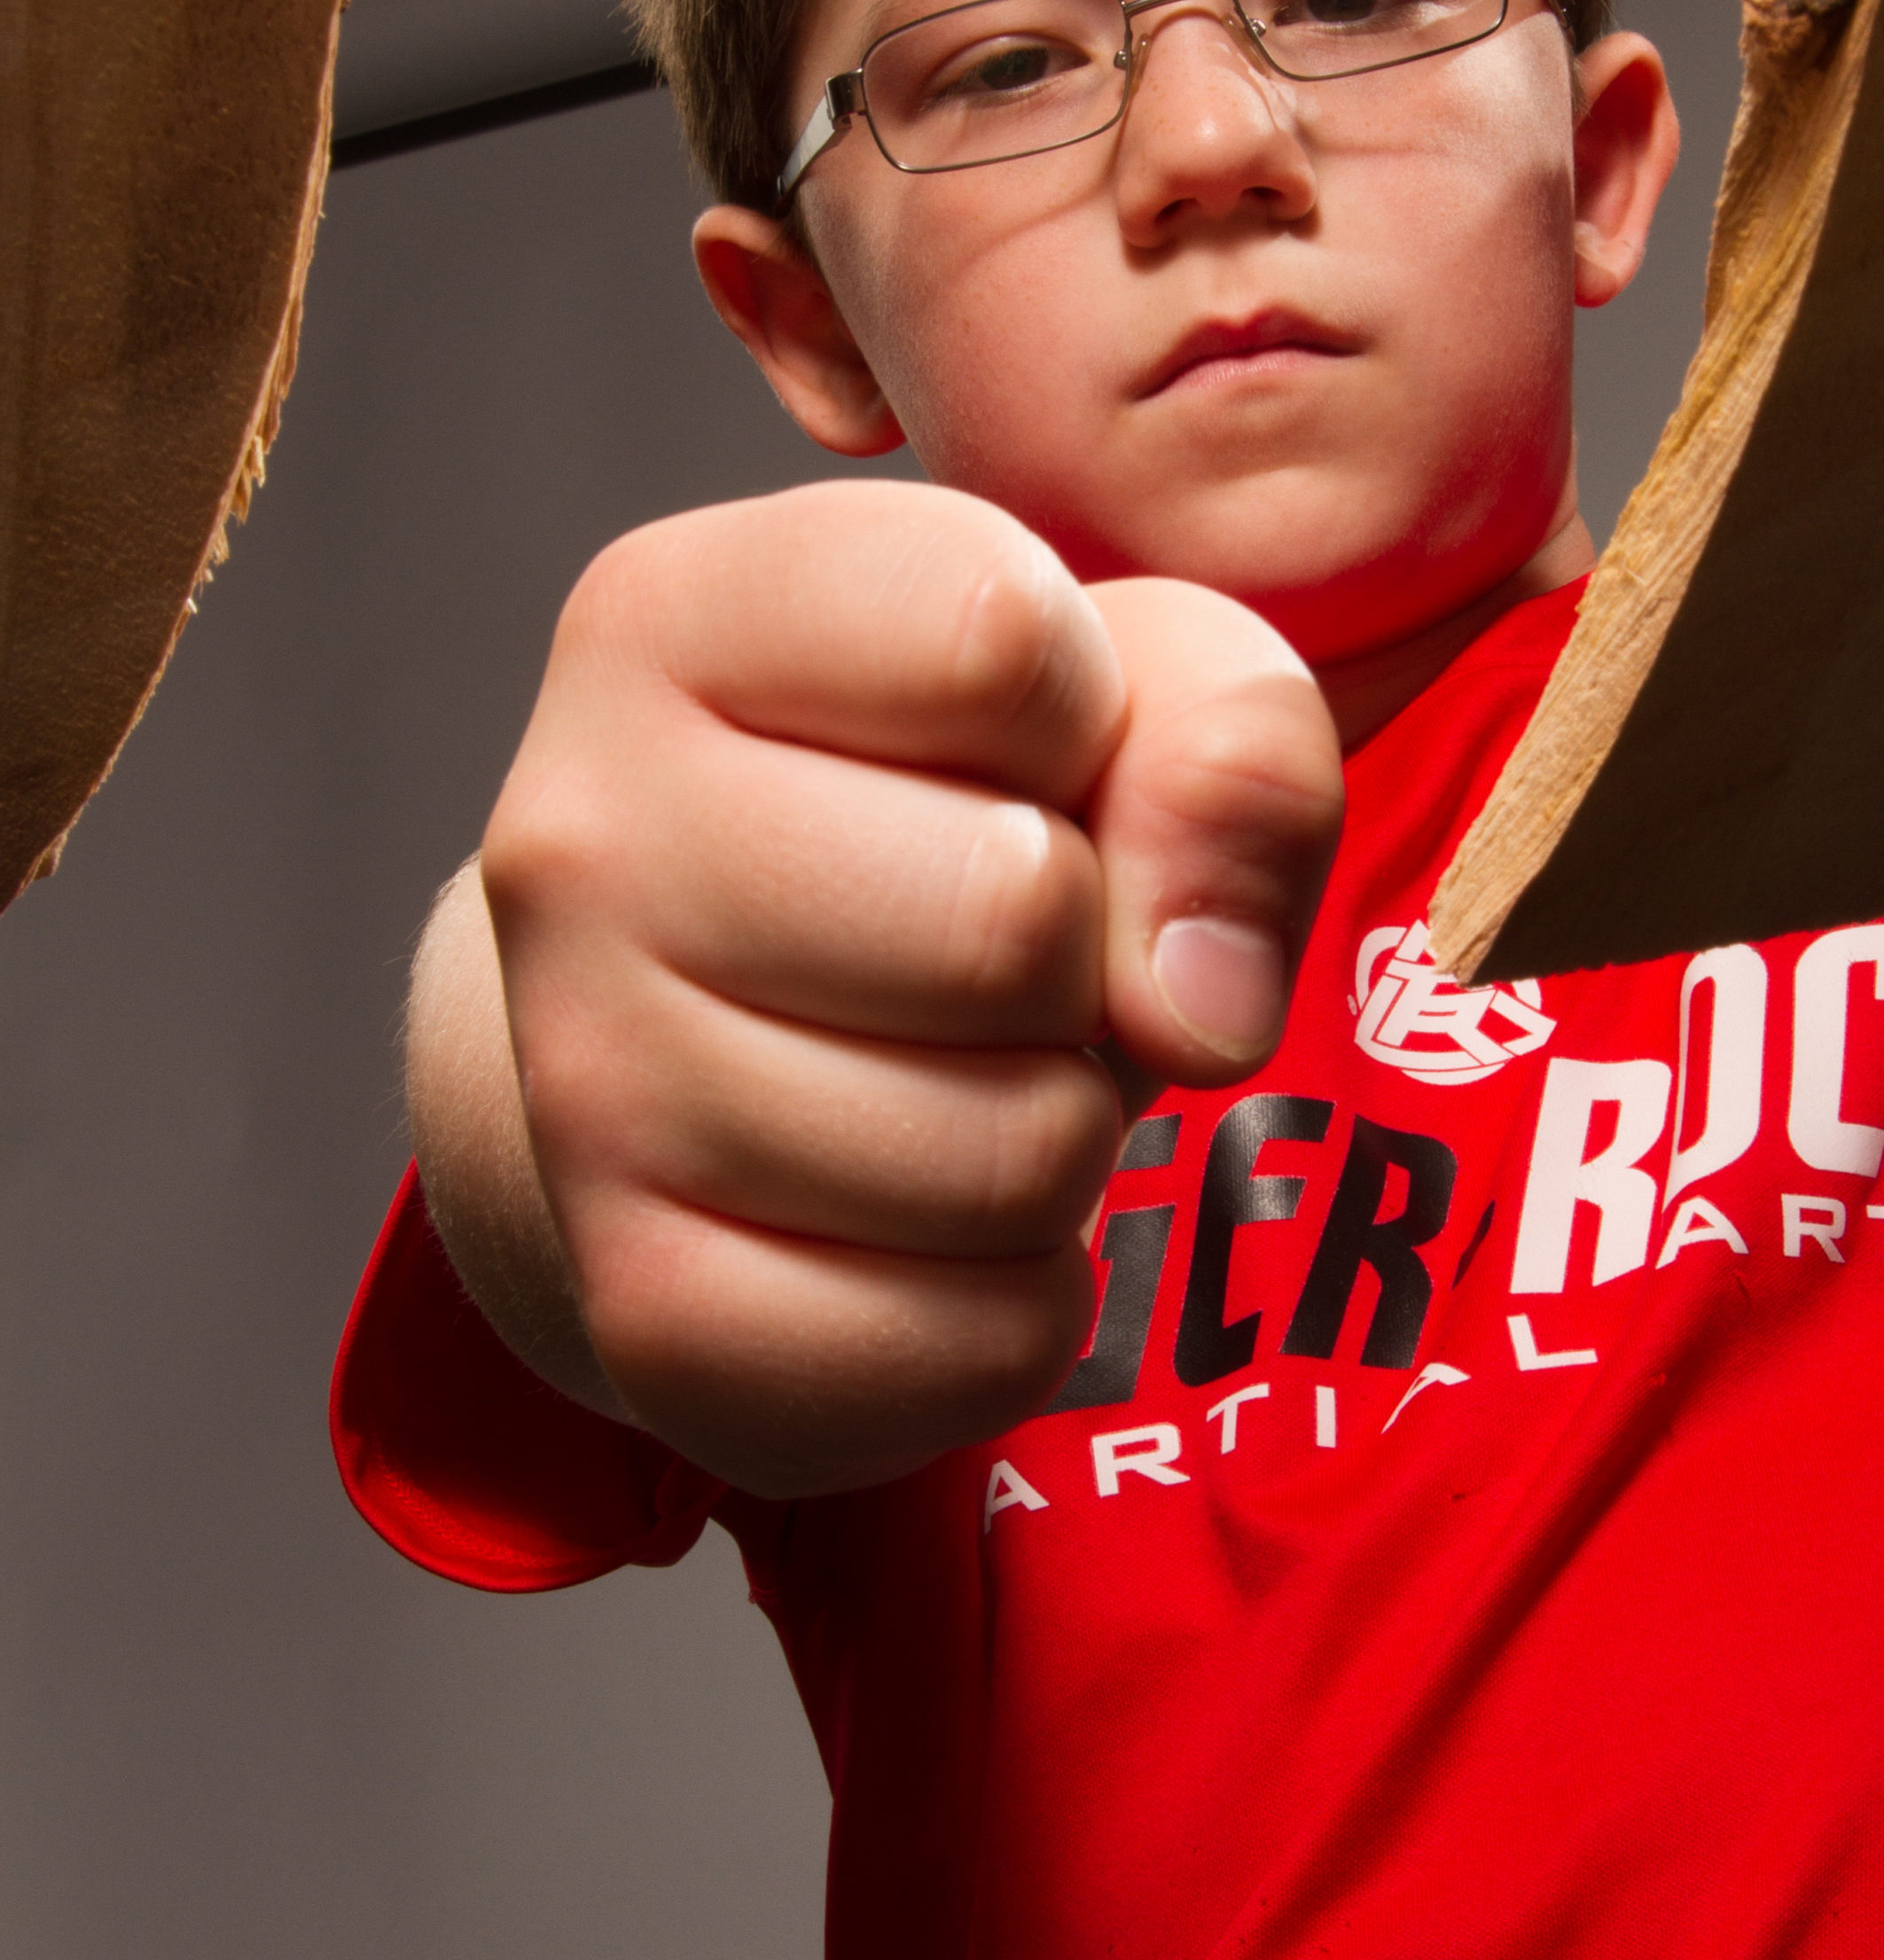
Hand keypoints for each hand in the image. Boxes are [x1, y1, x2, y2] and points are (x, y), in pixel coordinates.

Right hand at [442, 480, 1341, 1494]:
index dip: (1093, 718)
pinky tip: (940, 1223)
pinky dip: (1026, 1303)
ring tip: (971, 1071)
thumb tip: (1195, 1003)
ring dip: (1068, 1131)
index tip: (1019, 754)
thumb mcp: (1129, 688)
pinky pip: (976, 1342)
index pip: (1003, 640)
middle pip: (1014, 915)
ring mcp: (580, 1087)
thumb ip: (1232, 751)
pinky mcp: (643, 1311)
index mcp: (667, 617)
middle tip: (1009, 953)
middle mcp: (576, 840)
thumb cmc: (951, 806)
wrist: (712, 1025)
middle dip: (1091, 954)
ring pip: (1013, 1153)